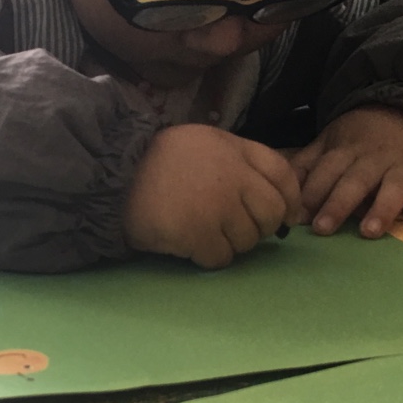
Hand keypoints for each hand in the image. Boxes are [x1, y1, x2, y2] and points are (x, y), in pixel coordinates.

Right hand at [124, 123, 303, 268]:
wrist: (113, 175)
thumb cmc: (159, 162)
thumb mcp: (205, 144)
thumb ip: (241, 163)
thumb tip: (285, 204)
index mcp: (234, 148)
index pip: (283, 173)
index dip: (290, 199)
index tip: (284, 216)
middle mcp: (232, 175)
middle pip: (272, 213)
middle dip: (259, 227)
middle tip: (233, 228)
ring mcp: (216, 206)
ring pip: (248, 241)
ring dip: (229, 243)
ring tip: (202, 230)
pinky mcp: (197, 233)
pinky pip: (221, 258)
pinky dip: (207, 257)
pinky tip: (188, 243)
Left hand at [289, 105, 402, 238]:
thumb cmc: (360, 137)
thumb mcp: (329, 142)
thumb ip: (307, 166)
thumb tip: (279, 191)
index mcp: (346, 149)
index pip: (326, 170)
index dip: (311, 192)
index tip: (296, 217)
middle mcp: (374, 157)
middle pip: (355, 180)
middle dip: (338, 203)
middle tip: (323, 229)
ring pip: (394, 186)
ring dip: (382, 208)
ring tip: (370, 232)